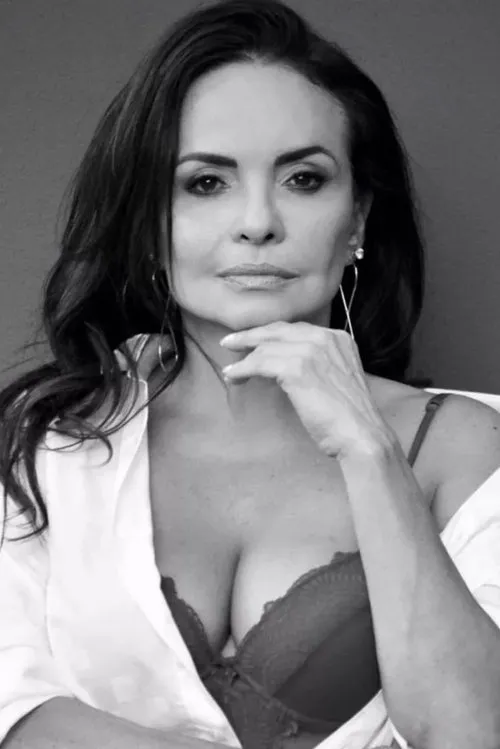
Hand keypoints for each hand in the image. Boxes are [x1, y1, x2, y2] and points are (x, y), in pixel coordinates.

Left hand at [220, 321, 390, 458]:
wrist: (361, 434)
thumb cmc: (349, 417)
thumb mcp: (337, 379)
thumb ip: (318, 365)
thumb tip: (286, 366)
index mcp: (338, 338)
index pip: (295, 329)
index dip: (270, 334)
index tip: (252, 340)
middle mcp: (325, 338)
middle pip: (277, 331)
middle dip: (250, 336)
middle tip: (230, 343)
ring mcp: (311, 351)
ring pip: (265, 347)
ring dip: (243, 358)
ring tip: (230, 370)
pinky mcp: (297, 368)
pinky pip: (260, 363)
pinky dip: (242, 370)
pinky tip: (234, 377)